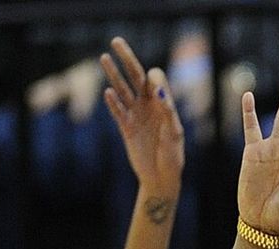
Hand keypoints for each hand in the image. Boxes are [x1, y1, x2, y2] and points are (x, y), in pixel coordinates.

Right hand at [101, 37, 184, 189]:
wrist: (161, 177)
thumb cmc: (173, 156)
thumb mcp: (174, 133)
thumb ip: (167, 111)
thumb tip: (156, 90)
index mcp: (163, 103)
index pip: (156, 78)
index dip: (155, 80)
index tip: (157, 94)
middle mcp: (147, 105)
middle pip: (135, 76)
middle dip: (126, 58)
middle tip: (116, 41)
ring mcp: (135, 115)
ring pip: (122, 89)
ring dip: (114, 74)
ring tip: (104, 58)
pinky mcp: (125, 128)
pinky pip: (117, 111)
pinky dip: (113, 102)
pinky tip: (108, 91)